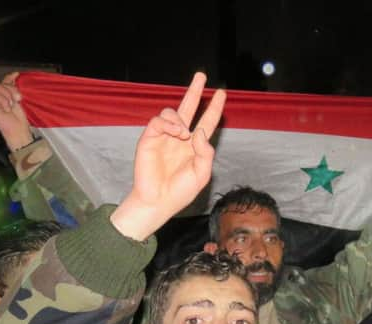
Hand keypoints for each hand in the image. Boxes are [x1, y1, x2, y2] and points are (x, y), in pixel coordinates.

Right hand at [0, 72, 33, 150]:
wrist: (18, 130)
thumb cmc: (20, 120)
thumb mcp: (21, 100)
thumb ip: (16, 88)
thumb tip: (15, 76)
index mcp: (7, 96)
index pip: (5, 82)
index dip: (10, 77)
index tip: (17, 75)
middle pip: (2, 84)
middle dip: (12, 89)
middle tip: (18, 98)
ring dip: (9, 96)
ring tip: (12, 105)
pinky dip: (4, 102)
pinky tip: (6, 109)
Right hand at [110, 72, 225, 240]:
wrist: (158, 201)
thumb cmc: (180, 191)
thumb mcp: (201, 174)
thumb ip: (205, 153)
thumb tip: (199, 131)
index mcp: (195, 145)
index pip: (207, 122)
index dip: (214, 108)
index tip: (221, 93)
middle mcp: (180, 138)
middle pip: (188, 108)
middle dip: (195, 91)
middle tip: (201, 75)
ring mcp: (164, 137)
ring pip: (172, 112)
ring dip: (179, 118)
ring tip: (183, 133)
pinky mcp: (149, 138)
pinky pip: (158, 121)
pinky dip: (168, 124)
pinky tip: (176, 133)